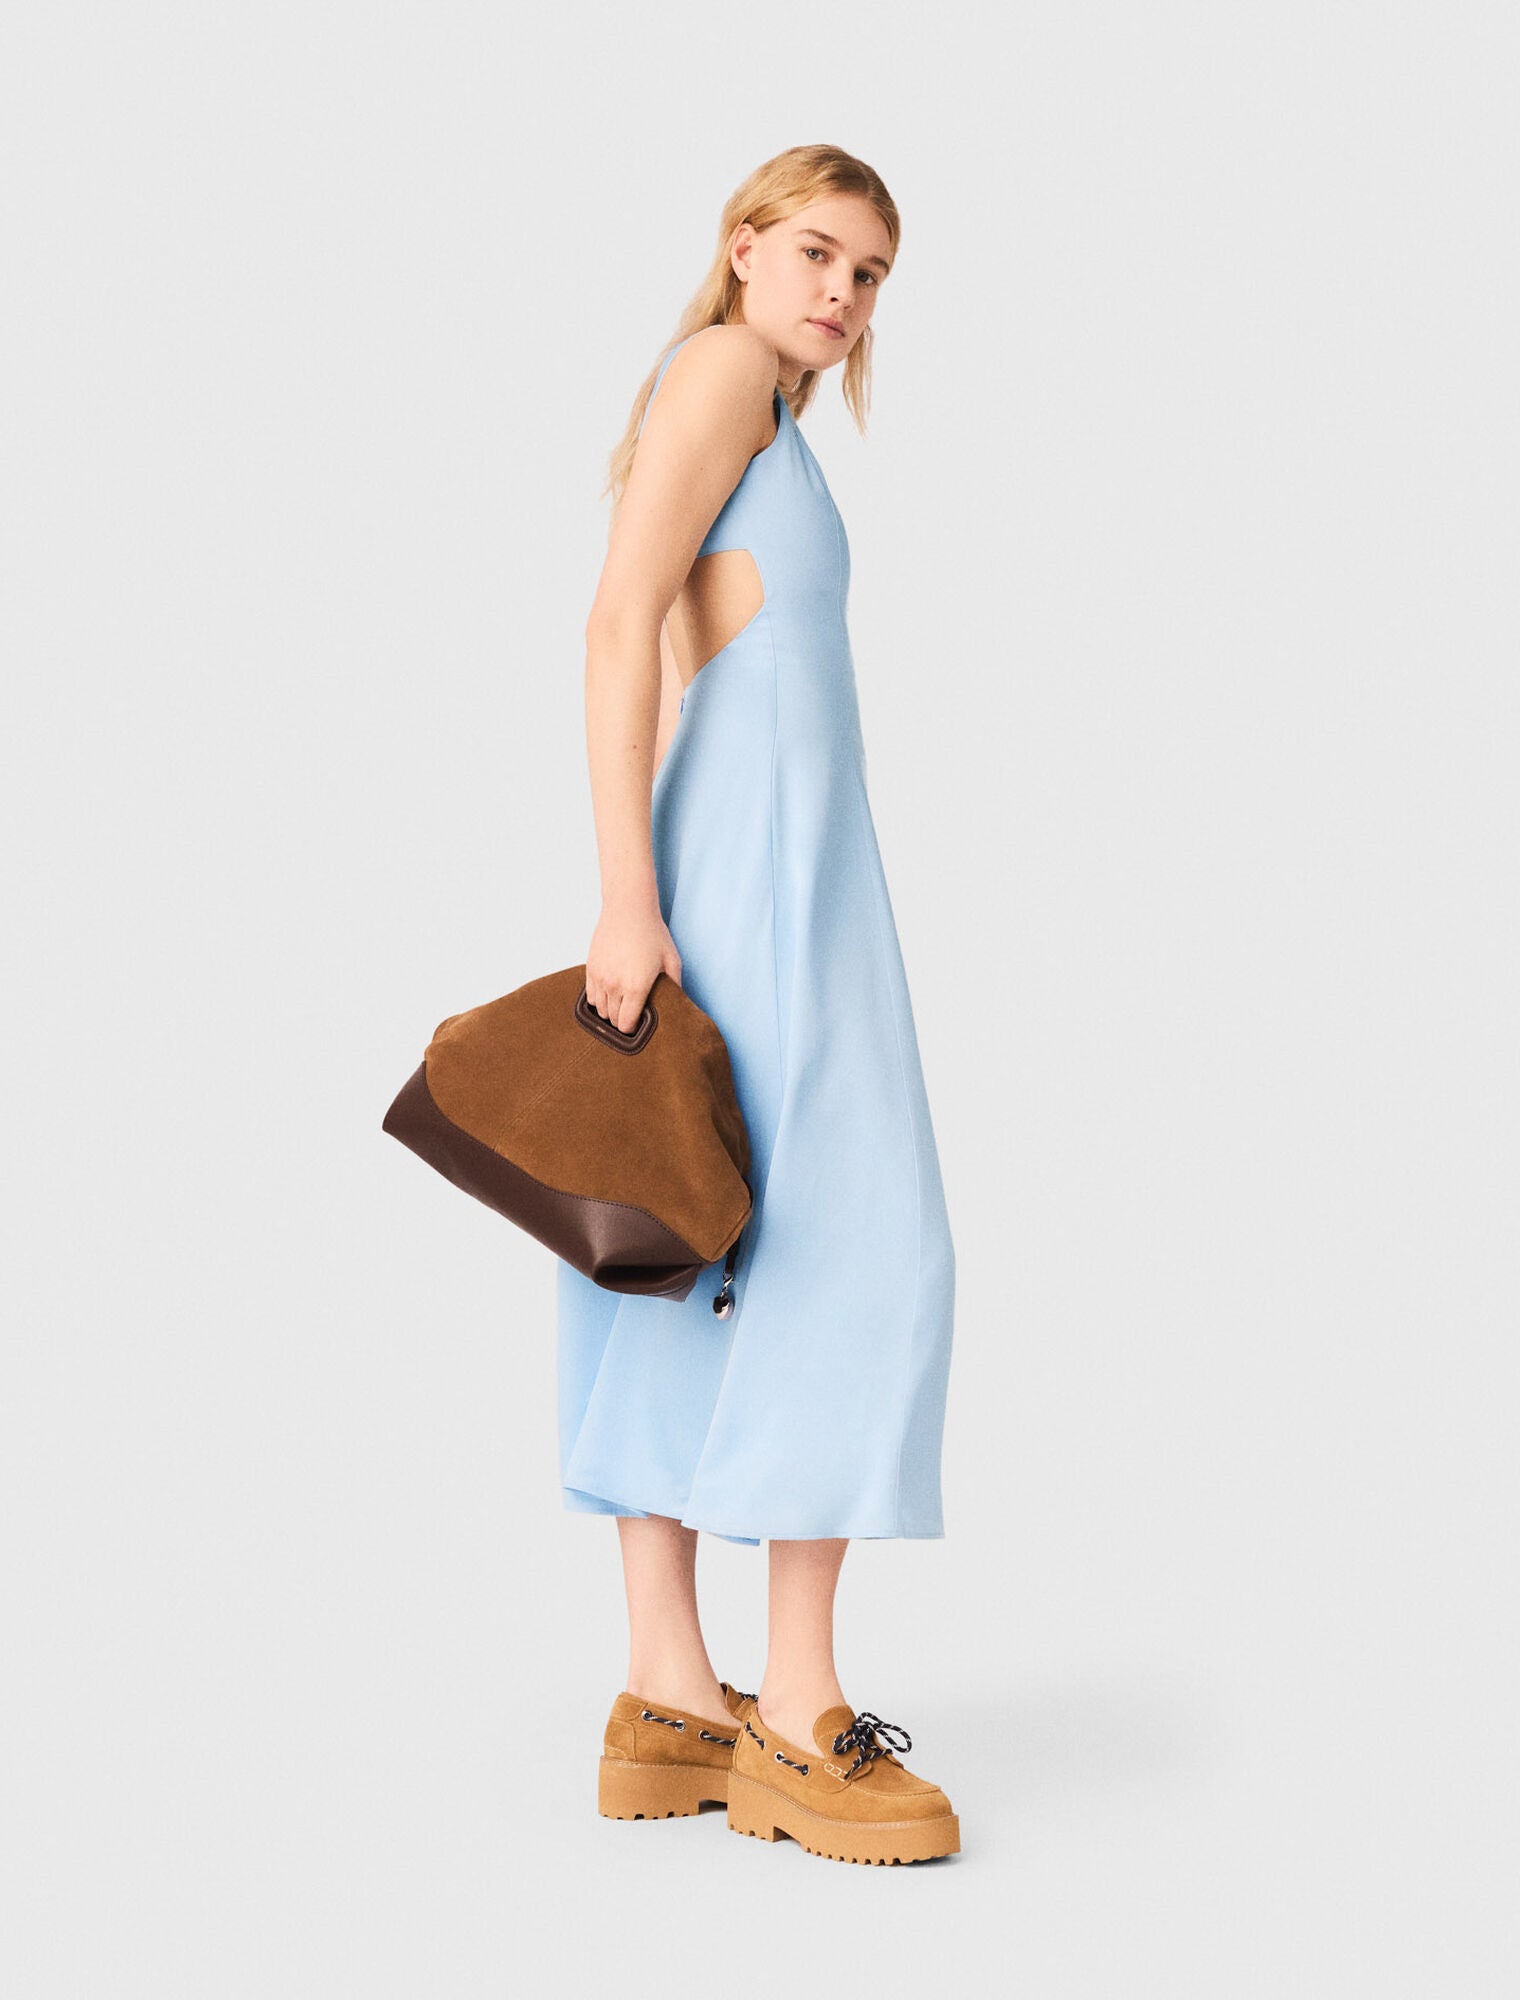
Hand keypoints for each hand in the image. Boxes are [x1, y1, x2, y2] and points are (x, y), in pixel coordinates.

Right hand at [585, 904, 682, 1034]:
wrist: (628, 910)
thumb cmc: (652, 933)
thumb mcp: (672, 960)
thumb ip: (675, 986)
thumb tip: (677, 1004)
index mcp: (636, 987)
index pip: (626, 1024)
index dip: (633, 1029)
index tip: (639, 1024)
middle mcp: (614, 985)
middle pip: (613, 1019)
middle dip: (623, 1021)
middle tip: (633, 1014)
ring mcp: (600, 977)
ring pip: (600, 1010)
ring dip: (610, 1011)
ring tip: (621, 1004)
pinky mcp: (590, 969)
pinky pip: (590, 996)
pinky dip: (599, 999)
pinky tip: (610, 993)